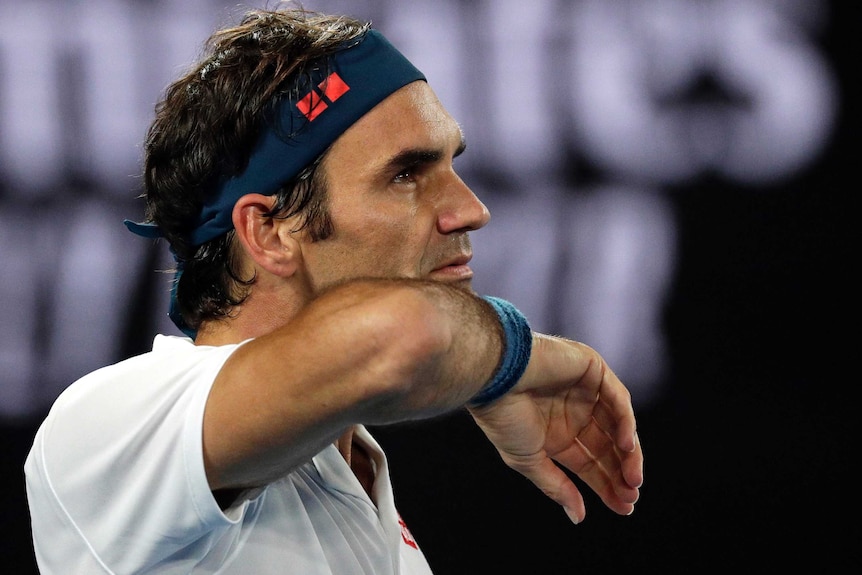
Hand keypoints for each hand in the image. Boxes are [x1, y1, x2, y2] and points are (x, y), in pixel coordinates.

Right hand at [468, 333, 642, 523]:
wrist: (493, 379)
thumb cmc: (503, 418)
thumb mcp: (529, 461)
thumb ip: (557, 486)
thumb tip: (578, 517)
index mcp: (558, 435)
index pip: (591, 463)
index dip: (607, 485)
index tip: (624, 508)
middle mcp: (574, 414)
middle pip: (608, 447)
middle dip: (621, 472)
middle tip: (631, 495)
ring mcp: (586, 391)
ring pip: (618, 425)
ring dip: (629, 452)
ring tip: (632, 478)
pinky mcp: (592, 369)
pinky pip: (617, 397)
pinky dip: (626, 421)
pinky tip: (627, 446)